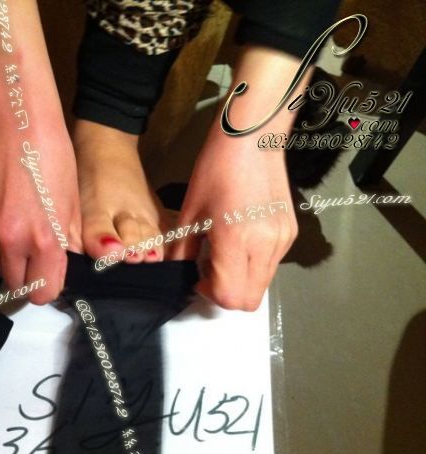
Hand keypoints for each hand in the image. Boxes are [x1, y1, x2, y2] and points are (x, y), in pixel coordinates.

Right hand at [0, 122, 81, 304]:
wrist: (18, 127)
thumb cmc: (53, 160)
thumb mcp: (72, 206)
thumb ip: (67, 243)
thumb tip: (65, 264)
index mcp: (44, 240)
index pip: (43, 292)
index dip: (50, 285)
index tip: (53, 273)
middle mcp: (11, 242)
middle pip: (17, 288)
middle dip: (29, 279)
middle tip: (38, 260)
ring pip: (0, 268)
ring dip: (13, 261)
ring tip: (24, 234)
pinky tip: (9, 217)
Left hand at [169, 127, 296, 310]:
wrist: (252, 137)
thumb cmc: (215, 170)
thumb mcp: (190, 213)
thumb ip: (183, 251)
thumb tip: (178, 274)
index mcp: (237, 241)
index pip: (230, 297)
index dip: (209, 295)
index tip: (197, 277)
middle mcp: (266, 246)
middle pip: (250, 299)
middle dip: (226, 294)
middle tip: (208, 270)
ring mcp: (283, 240)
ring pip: (262, 285)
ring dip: (240, 280)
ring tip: (223, 252)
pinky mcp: (291, 233)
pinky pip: (271, 266)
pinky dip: (253, 265)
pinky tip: (239, 241)